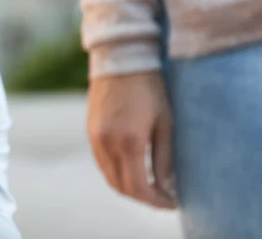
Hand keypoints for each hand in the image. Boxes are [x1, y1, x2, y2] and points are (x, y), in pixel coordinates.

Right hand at [87, 71, 175, 208]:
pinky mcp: (89, 131)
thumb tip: (167, 185)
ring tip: (148, 184)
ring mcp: (94, 138)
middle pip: (121, 187)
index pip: (139, 187)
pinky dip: (115, 172)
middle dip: (142, 197)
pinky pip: (101, 162)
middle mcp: (107, 143)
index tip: (171, 202)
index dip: (156, 201)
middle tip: (161, 197)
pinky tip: (131, 167)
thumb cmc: (149, 88)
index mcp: (129, 142)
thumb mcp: (165, 122)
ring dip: (127, 186)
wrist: (120, 60)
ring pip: (109, 176)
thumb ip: (164, 157)